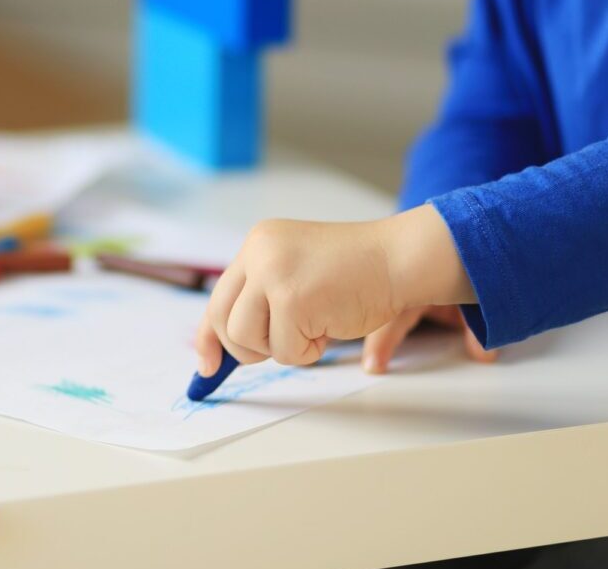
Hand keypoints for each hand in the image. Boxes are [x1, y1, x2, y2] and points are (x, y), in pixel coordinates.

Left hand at [195, 205, 475, 374]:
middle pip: (223, 321)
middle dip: (246, 348)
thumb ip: (263, 298)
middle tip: (282, 346)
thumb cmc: (357, 273)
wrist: (399, 258)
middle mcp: (258, 253)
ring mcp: (272, 273)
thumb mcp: (297, 274)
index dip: (209, 335)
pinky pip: (283, 350)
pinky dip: (308, 351)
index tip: (207, 364)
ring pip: (248, 339)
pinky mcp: (291, 298)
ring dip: (284, 348)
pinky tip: (331, 326)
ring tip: (316, 326)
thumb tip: (226, 347)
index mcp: (258, 243)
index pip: (218, 296)